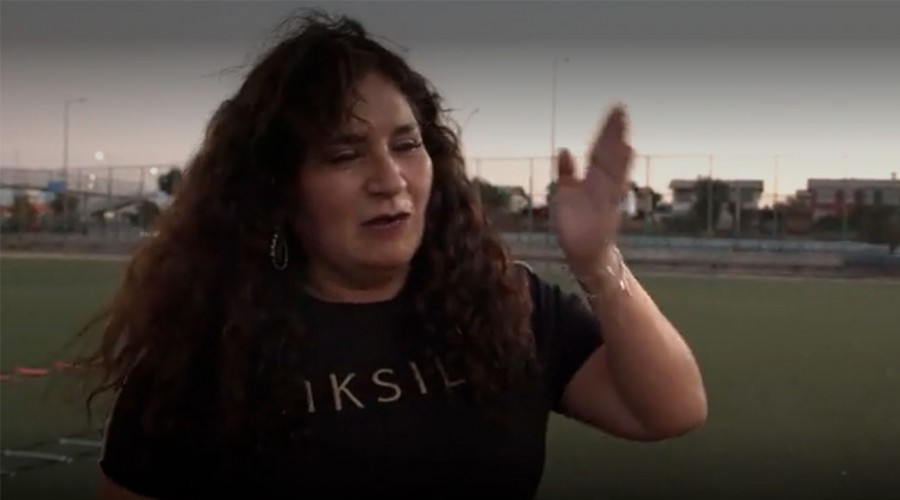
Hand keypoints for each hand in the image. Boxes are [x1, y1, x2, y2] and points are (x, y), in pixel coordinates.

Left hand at [553, 104, 633, 274]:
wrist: (583, 254)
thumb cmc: (576, 224)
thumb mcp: (566, 193)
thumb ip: (566, 173)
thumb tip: (564, 150)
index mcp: (594, 180)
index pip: (601, 150)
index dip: (608, 130)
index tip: (617, 107)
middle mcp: (603, 187)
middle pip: (609, 156)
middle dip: (614, 135)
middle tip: (621, 110)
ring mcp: (605, 202)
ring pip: (614, 174)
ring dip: (619, 156)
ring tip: (625, 136)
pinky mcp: (604, 218)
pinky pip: (611, 199)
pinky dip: (615, 186)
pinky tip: (622, 168)